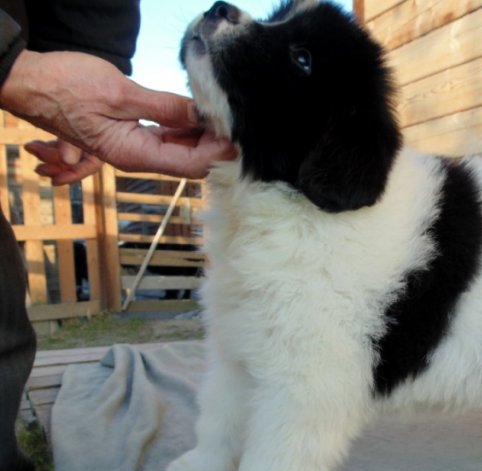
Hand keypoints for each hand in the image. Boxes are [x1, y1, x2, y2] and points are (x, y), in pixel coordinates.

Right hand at [0, 49, 236, 183]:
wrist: (30, 84)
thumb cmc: (65, 88)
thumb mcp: (120, 94)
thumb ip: (165, 107)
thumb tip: (201, 114)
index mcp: (135, 155)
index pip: (191, 164)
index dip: (219, 153)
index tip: (239, 136)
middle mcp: (138, 158)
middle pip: (191, 162)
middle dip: (216, 146)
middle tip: (236, 123)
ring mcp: (136, 148)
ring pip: (182, 151)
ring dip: (203, 137)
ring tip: (223, 118)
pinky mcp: (133, 136)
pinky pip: (168, 139)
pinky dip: (186, 129)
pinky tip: (200, 115)